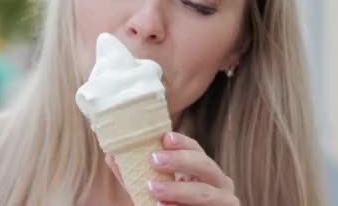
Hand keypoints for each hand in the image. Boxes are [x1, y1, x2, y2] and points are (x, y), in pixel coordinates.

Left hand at [105, 132, 238, 205]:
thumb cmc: (172, 204)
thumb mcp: (155, 188)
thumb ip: (136, 174)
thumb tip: (112, 156)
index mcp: (205, 169)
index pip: (196, 149)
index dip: (182, 142)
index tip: (164, 138)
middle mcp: (220, 182)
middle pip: (205, 165)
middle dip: (180, 161)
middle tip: (153, 161)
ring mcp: (225, 201)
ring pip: (205, 194)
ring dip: (179, 190)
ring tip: (153, 189)